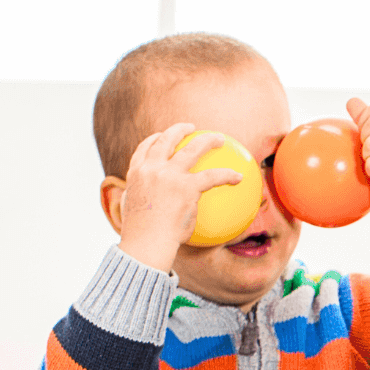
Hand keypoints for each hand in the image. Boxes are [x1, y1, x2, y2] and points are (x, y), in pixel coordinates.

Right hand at [118, 122, 241, 271]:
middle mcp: (151, 168)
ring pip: (193, 149)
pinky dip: (227, 175)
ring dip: (208, 140)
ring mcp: (169, 175)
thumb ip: (140, 200)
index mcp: (136, 173)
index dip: (155, 139)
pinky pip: (213, 176)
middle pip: (167, 140)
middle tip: (191, 127)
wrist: (146, 242)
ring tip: (219, 139)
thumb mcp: (131, 211)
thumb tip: (149, 206)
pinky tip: (238, 177)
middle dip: (180, 129)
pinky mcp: (187, 186)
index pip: (144, 148)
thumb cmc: (141, 235)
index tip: (162, 136)